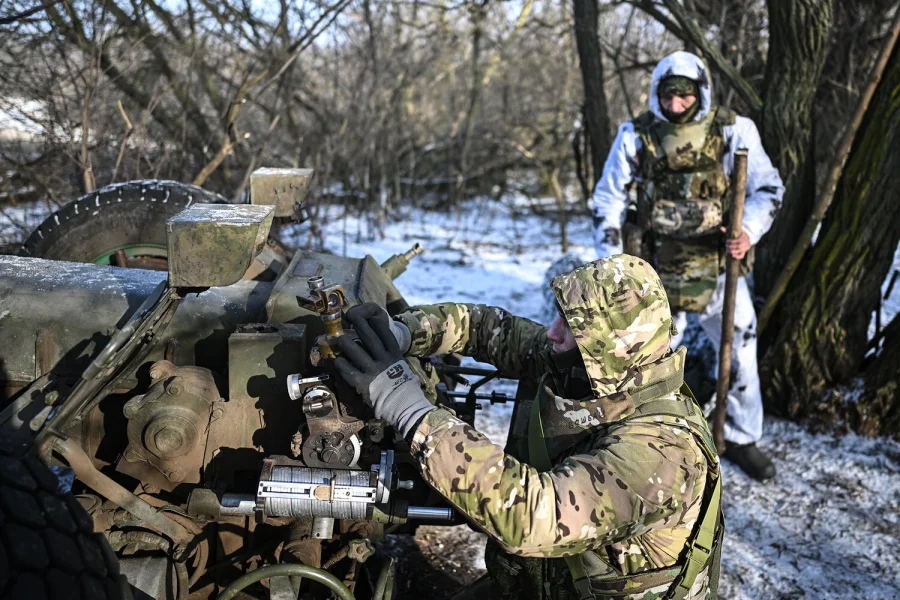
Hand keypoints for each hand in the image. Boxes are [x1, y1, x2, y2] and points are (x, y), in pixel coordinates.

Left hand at [334, 302, 433, 436]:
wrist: (404, 406)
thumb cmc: (405, 389)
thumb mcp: (403, 370)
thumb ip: (394, 360)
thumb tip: (388, 354)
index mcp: (395, 356)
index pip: (386, 335)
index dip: (378, 325)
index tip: (371, 318)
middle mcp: (384, 360)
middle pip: (370, 338)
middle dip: (360, 326)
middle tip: (351, 318)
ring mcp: (373, 371)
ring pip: (356, 351)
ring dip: (346, 343)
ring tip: (341, 339)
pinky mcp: (363, 383)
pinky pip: (348, 371)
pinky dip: (341, 364)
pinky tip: (337, 360)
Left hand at [721, 227, 750, 259]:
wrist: (746, 237)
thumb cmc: (738, 234)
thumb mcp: (734, 231)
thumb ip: (728, 230)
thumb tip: (721, 228)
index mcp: (745, 237)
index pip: (738, 241)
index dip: (731, 241)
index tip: (727, 241)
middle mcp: (747, 243)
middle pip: (739, 246)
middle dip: (731, 246)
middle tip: (726, 245)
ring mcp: (746, 247)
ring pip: (740, 251)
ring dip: (732, 251)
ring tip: (727, 250)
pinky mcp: (745, 251)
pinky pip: (742, 255)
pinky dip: (737, 256)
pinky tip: (732, 255)